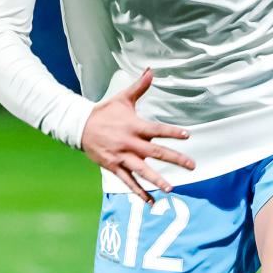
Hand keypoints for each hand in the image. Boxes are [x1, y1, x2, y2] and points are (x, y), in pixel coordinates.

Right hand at [82, 68, 194, 201]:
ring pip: (142, 171)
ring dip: (157, 180)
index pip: (157, 130)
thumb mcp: (123, 99)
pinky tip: (152, 202)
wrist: (80, 127)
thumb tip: (151, 70)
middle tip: (192, 166)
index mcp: (134, 126)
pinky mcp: (114, 168)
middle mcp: (130, 143)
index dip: (172, 132)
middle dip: (175, 159)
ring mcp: (122, 158)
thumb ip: (140, 87)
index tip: (187, 135)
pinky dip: (140, 193)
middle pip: (155, 153)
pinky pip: (129, 183)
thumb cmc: (105, 112)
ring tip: (171, 188)